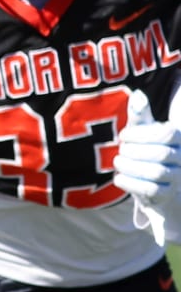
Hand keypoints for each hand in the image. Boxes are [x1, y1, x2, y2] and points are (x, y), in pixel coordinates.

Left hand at [113, 89, 179, 244]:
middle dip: (133, 151)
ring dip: (130, 167)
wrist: (159, 188)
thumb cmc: (148, 152)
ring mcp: (178, 178)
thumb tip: (137, 95)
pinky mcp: (167, 196)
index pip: (166, 133)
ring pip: (156, 172)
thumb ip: (140, 116)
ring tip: (117, 163)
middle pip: (160, 153)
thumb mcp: (144, 133)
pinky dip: (130, 183)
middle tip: (120, 151)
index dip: (141, 134)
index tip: (123, 136)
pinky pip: (151, 190)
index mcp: (179, 138)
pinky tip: (119, 178)